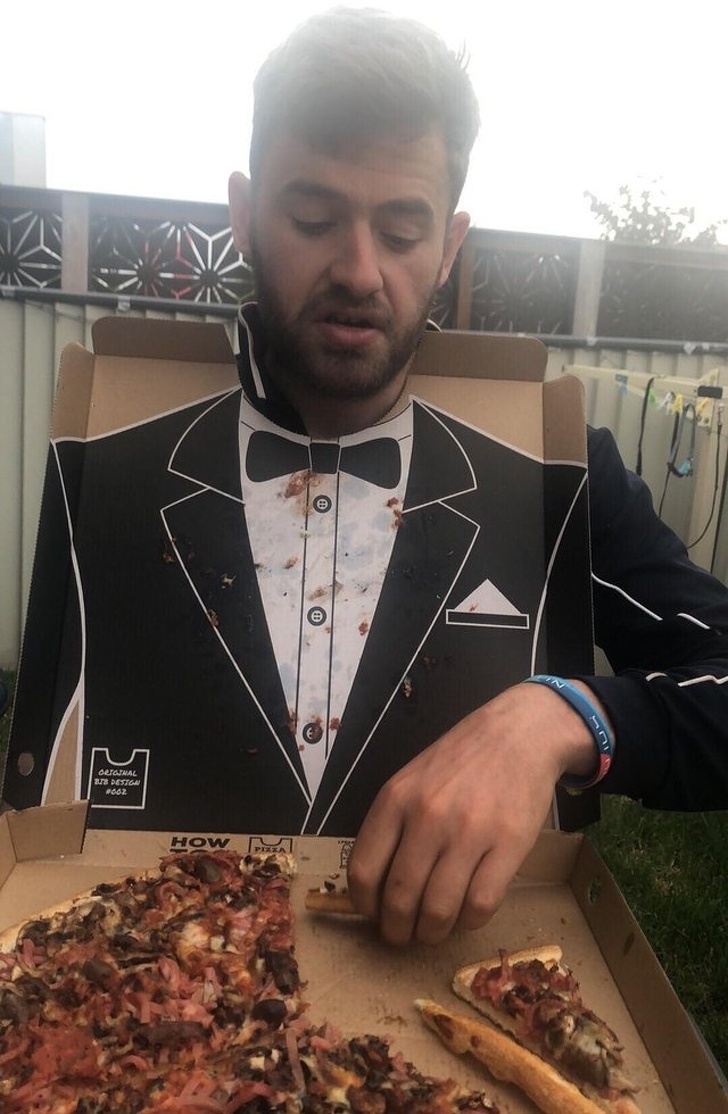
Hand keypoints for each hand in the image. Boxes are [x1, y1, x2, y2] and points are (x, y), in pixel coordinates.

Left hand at [346, 681, 599, 945]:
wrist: (518, 735)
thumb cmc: (459, 762)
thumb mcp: (410, 781)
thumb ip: (391, 827)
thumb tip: (374, 888)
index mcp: (395, 800)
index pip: (364, 871)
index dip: (366, 907)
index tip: (375, 916)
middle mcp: (427, 817)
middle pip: (400, 899)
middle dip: (397, 930)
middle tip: (403, 935)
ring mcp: (469, 833)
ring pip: (439, 910)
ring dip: (432, 933)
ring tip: (433, 931)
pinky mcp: (508, 846)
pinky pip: (480, 905)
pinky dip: (468, 922)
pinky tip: (465, 915)